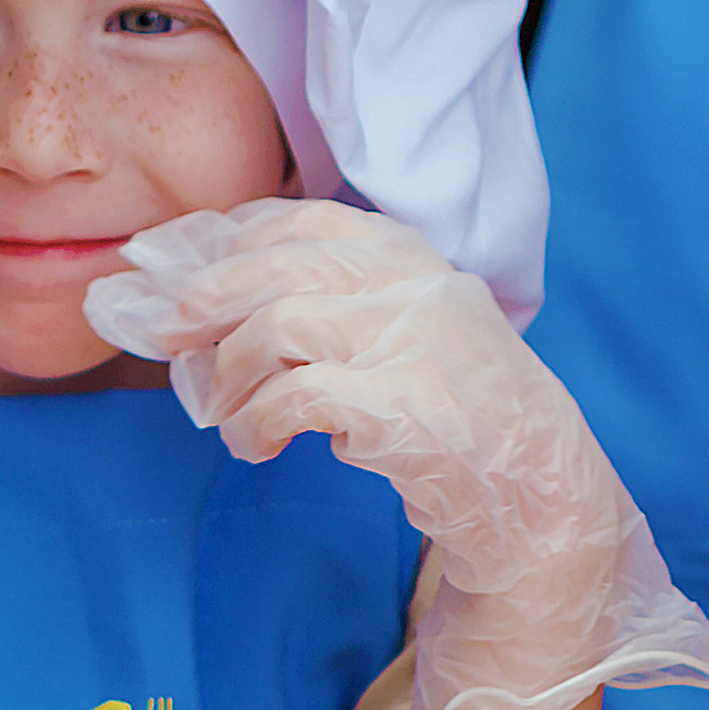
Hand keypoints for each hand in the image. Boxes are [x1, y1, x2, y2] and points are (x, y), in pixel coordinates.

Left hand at [86, 199, 708, 709]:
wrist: (536, 489)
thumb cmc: (459, 410)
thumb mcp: (410, 327)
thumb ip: (339, 299)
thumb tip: (221, 301)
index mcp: (407, 253)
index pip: (300, 221)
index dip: (230, 246)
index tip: (189, 279)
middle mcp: (409, 282)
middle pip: (271, 267)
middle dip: (205, 302)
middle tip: (172, 340)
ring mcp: (408, 338)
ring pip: (272, 327)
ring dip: (231, 377)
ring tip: (228, 417)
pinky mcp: (399, 401)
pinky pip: (291, 398)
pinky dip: (255, 424)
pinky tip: (256, 447)